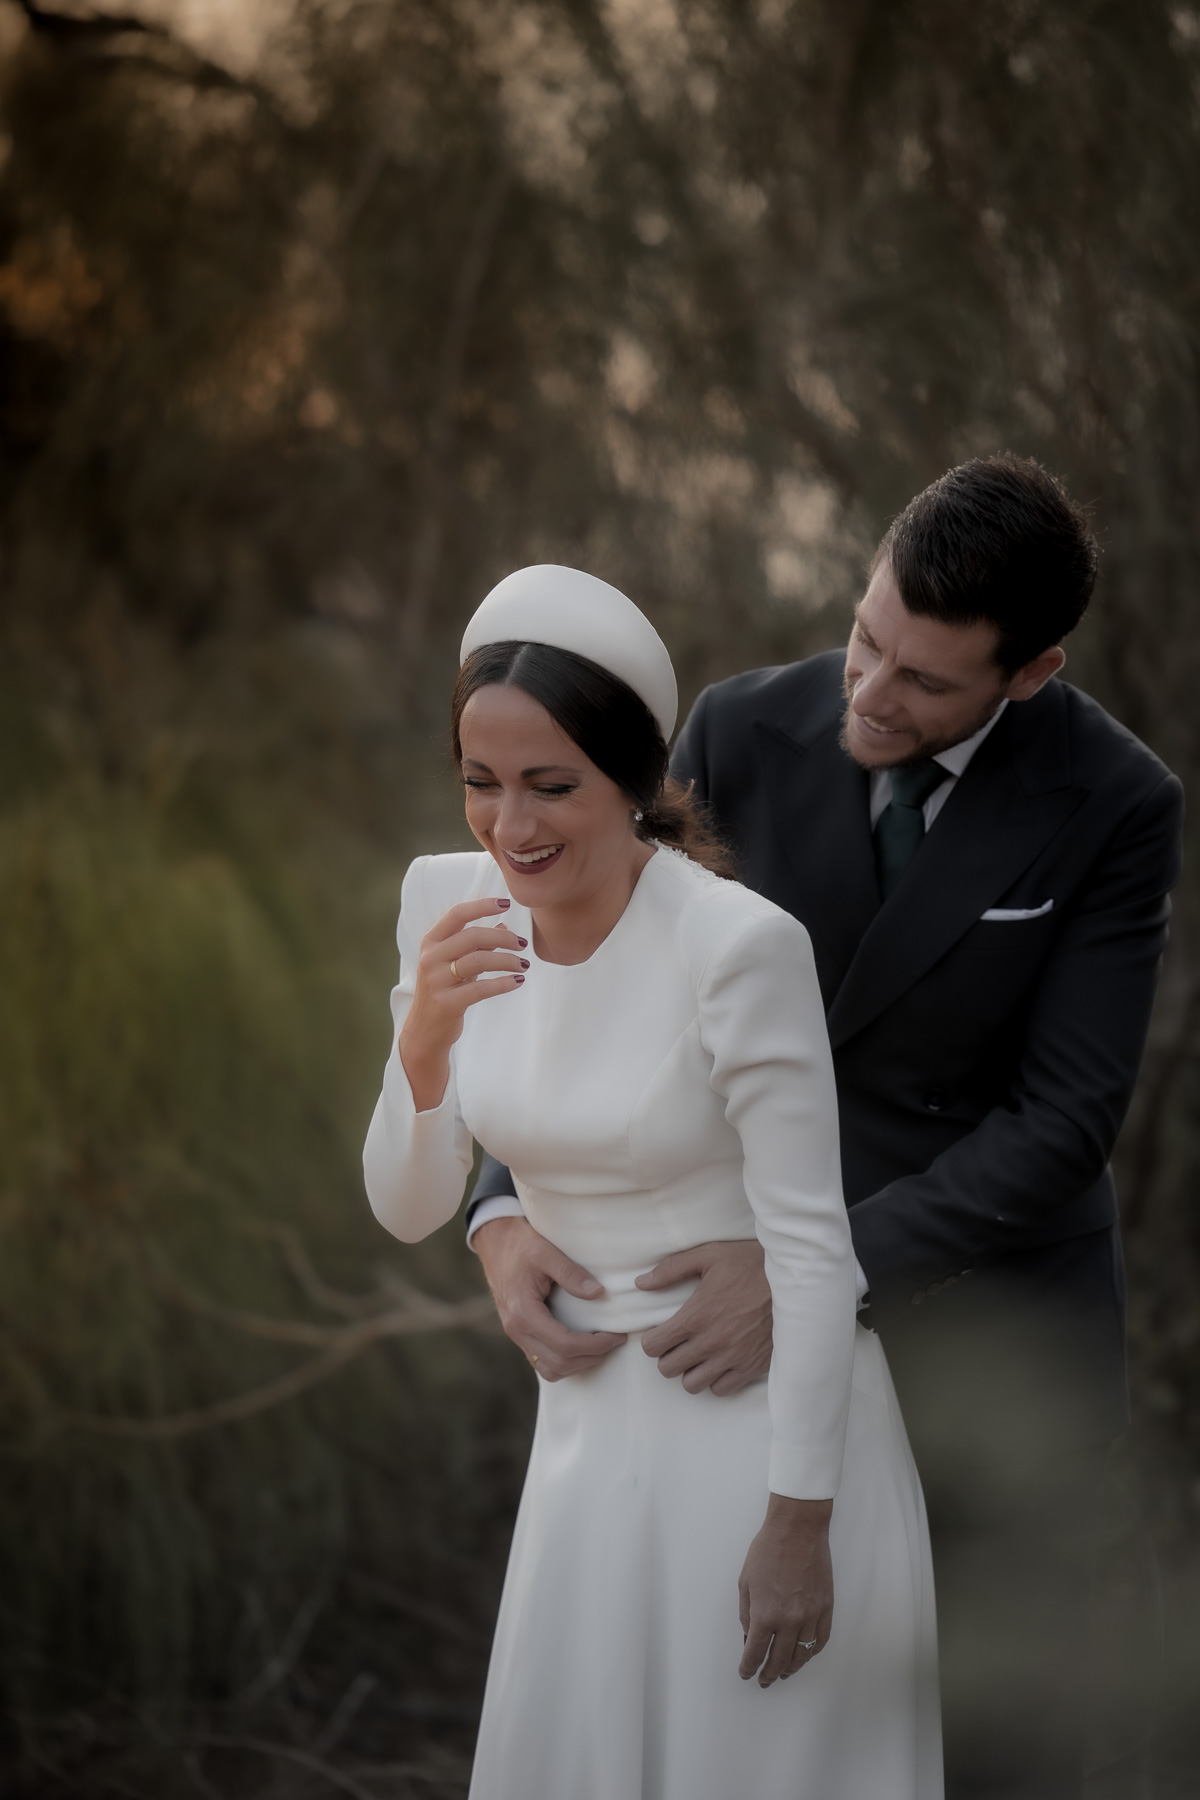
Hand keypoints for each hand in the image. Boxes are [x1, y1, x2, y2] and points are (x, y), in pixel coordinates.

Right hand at [399, 897, 526, 1110]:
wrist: (425, 1031)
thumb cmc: (445, 990)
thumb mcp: (456, 963)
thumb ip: (477, 945)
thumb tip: (504, 925)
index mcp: (431, 942)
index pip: (457, 914)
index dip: (483, 906)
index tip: (507, 903)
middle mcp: (430, 958)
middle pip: (473, 936)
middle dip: (504, 938)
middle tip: (523, 944)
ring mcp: (436, 981)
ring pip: (479, 960)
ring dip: (507, 960)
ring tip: (524, 965)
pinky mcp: (447, 1003)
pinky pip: (481, 988)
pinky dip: (503, 982)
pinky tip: (518, 981)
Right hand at [473, 1216, 626, 1379]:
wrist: (495, 1243)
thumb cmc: (521, 1245)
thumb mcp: (546, 1252)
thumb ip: (571, 1273)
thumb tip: (599, 1293)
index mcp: (523, 1312)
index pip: (564, 1345)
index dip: (595, 1345)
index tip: (616, 1335)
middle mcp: (516, 1330)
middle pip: (559, 1363)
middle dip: (591, 1357)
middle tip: (615, 1341)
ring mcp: (516, 1334)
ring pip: (549, 1370)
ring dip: (578, 1365)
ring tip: (600, 1347)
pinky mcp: (519, 1334)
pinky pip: (542, 1361)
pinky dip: (564, 1362)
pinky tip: (581, 1346)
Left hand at [636, 1239, 771, 1394]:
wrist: (793, 1281)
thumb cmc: (750, 1264)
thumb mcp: (709, 1255)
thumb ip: (672, 1269)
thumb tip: (642, 1283)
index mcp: (696, 1315)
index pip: (654, 1346)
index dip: (652, 1340)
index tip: (661, 1332)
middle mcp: (711, 1342)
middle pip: (668, 1368)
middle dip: (668, 1356)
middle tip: (678, 1343)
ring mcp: (732, 1358)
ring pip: (692, 1385)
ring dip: (689, 1370)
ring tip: (697, 1355)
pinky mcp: (751, 1367)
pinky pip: (721, 1390)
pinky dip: (715, 1380)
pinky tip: (719, 1362)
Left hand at [738, 1496, 833, 1686]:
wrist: (797, 1530)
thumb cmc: (768, 1550)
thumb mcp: (745, 1582)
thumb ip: (746, 1614)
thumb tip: (750, 1635)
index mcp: (765, 1615)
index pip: (755, 1653)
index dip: (748, 1667)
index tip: (746, 1673)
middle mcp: (789, 1621)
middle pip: (780, 1660)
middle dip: (769, 1674)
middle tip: (764, 1680)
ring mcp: (811, 1616)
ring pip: (803, 1654)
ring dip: (792, 1667)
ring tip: (784, 1672)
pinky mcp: (826, 1608)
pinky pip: (821, 1639)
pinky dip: (812, 1651)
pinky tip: (805, 1654)